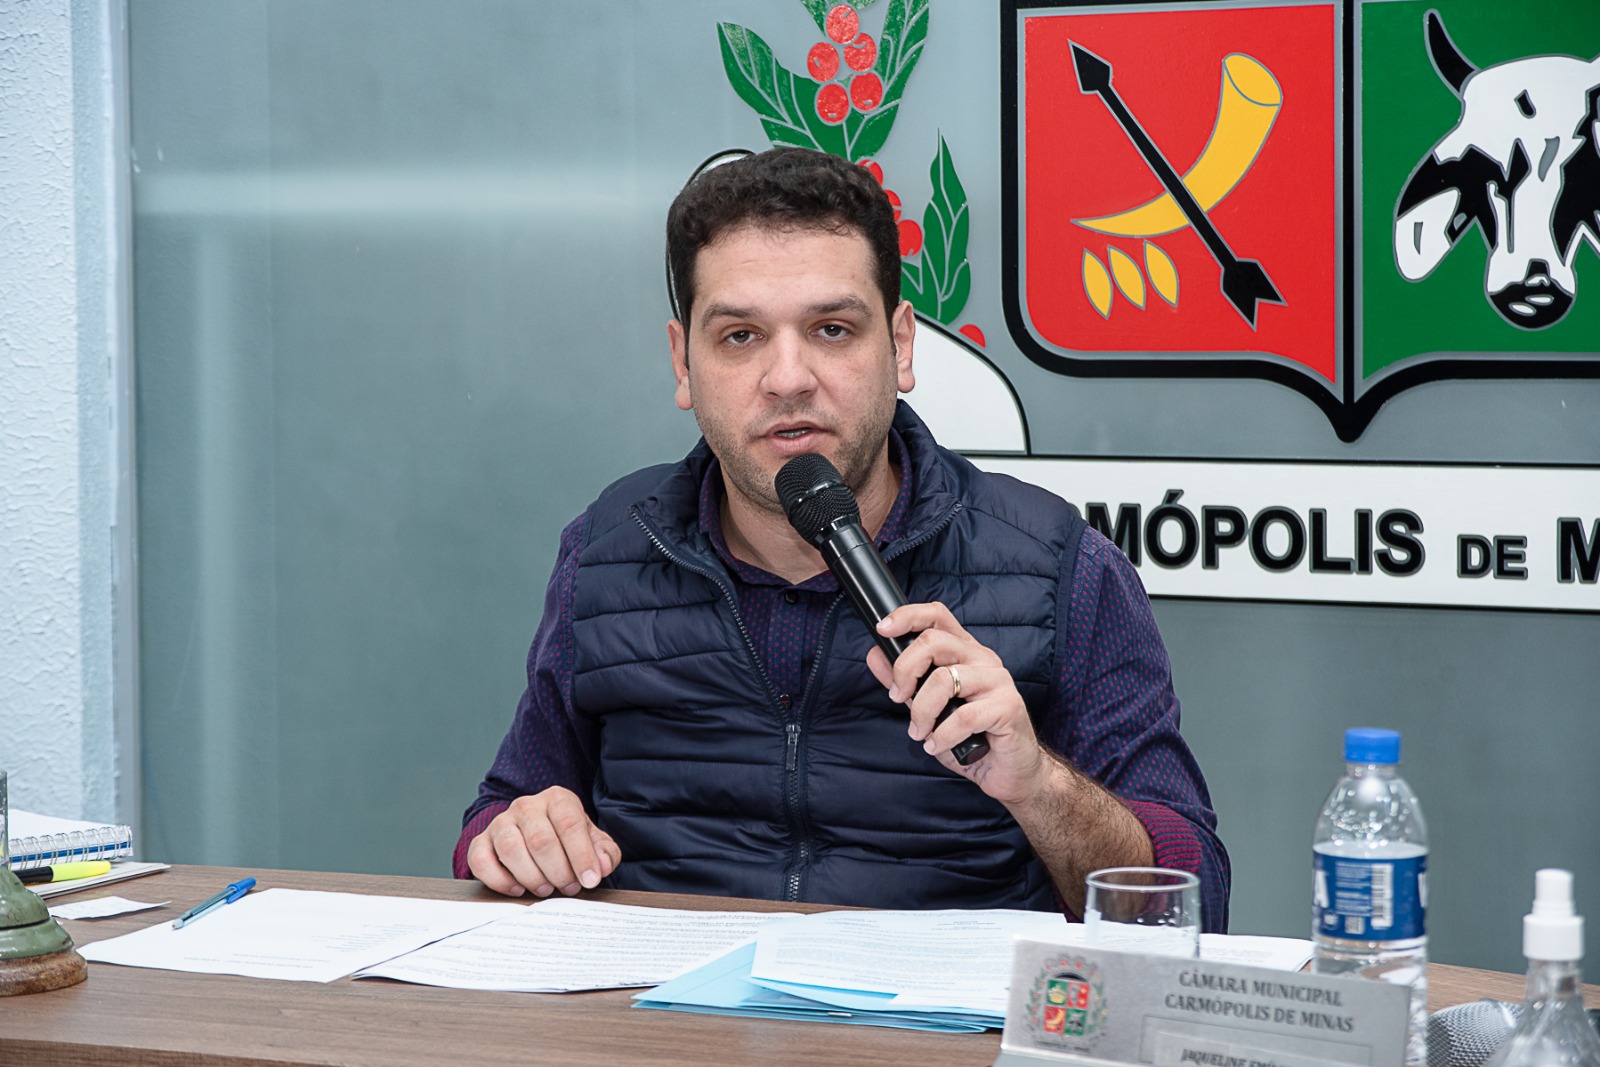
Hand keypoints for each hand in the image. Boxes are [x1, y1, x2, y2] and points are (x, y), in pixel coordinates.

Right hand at [466, 786, 620, 897]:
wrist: (537, 835)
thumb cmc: (568, 840)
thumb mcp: (593, 842)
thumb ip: (605, 853)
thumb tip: (602, 866)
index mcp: (557, 799)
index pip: (569, 824)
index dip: (582, 855)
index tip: (590, 880)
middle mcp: (526, 806)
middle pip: (541, 840)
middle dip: (558, 871)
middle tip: (569, 888)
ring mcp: (501, 823)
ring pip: (511, 850)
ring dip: (531, 877)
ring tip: (546, 889)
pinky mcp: (481, 842)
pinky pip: (482, 861)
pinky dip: (499, 880)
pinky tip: (518, 889)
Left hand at [866, 602, 1050, 805]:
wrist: (1008, 770)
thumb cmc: (970, 737)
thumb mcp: (928, 708)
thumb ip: (905, 681)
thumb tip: (875, 655)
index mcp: (964, 651)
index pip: (937, 615)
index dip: (907, 617)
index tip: (882, 630)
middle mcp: (982, 658)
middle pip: (933, 641)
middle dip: (904, 671)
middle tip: (899, 699)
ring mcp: (997, 680)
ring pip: (943, 679)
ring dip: (922, 711)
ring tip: (920, 732)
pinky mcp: (1008, 706)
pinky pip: (963, 716)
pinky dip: (942, 736)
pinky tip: (936, 746)